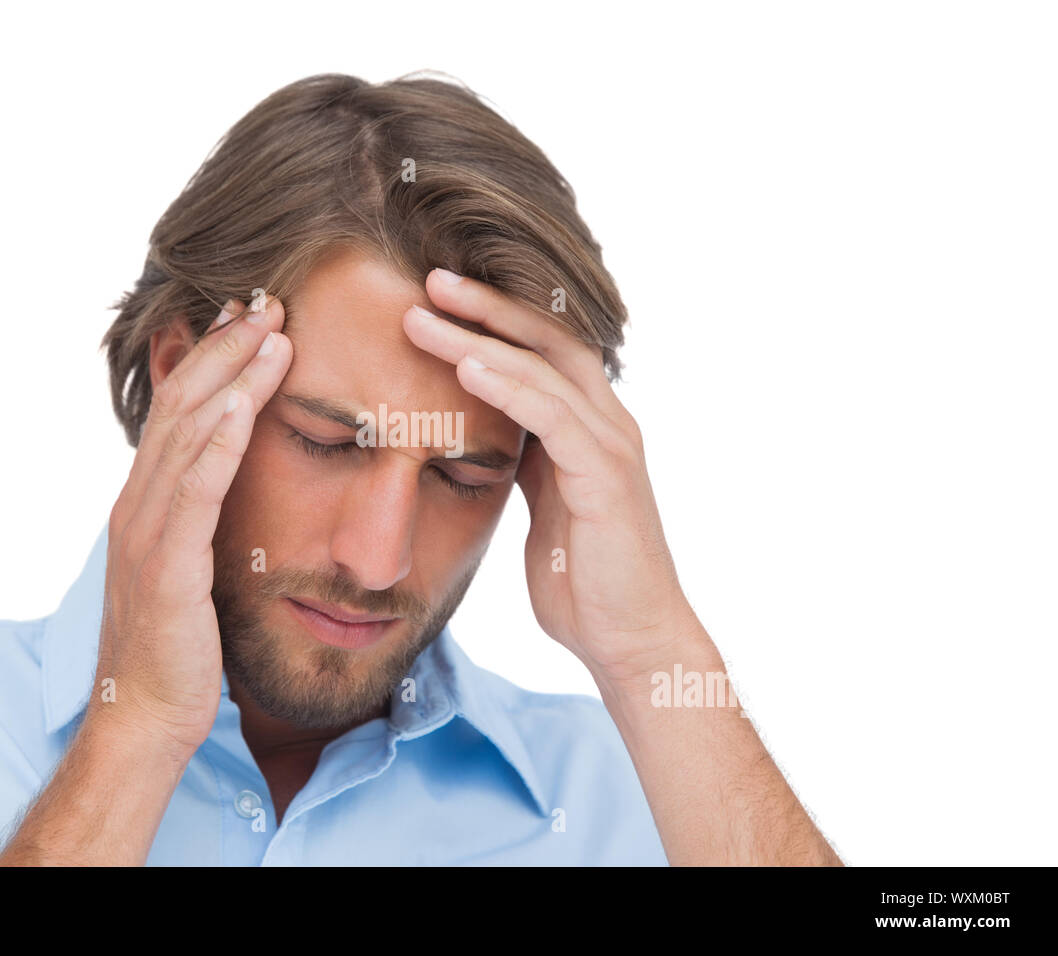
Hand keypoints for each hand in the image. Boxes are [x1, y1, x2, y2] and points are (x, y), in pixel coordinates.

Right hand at [92, 294, 291, 756]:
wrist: (144, 716)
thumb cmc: (178, 647)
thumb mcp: (189, 566)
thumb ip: (202, 518)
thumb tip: (233, 480)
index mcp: (146, 502)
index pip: (180, 410)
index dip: (215, 359)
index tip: (255, 316)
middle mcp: (139, 504)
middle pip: (182, 404)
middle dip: (227, 348)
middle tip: (270, 300)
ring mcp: (148, 532)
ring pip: (188, 435)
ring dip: (231, 378)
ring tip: (273, 331)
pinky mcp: (167, 567)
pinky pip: (194, 493)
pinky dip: (217, 443)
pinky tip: (242, 404)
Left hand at [403, 271, 696, 680]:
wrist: (631, 642)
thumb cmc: (584, 584)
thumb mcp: (542, 508)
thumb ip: (524, 464)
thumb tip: (484, 437)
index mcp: (587, 429)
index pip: (540, 352)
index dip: (491, 321)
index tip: (434, 300)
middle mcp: (606, 424)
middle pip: (547, 338)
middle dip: (487, 305)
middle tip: (428, 277)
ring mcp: (611, 445)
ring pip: (544, 366)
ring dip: (480, 335)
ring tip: (426, 312)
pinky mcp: (607, 476)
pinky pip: (553, 415)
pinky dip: (508, 385)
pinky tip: (466, 365)